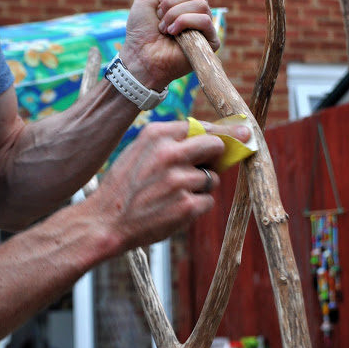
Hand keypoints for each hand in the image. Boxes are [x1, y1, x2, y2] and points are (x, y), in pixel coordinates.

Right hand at [87, 121, 224, 251]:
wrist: (105, 221)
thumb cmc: (125, 186)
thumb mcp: (140, 152)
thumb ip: (171, 142)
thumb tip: (213, 140)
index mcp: (156, 135)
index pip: (201, 126)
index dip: (224, 131)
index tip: (243, 131)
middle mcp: (169, 154)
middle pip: (215, 146)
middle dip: (218, 156)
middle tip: (210, 166)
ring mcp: (179, 180)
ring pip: (212, 178)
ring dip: (201, 187)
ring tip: (173, 195)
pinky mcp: (187, 205)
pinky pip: (207, 201)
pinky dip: (197, 207)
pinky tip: (173, 209)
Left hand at [121, 0, 219, 90]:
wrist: (140, 55)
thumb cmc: (141, 29)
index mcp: (187, 1)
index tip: (158, 1)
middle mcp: (198, 13)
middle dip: (172, 2)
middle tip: (159, 17)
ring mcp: (205, 28)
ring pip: (201, 4)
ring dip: (175, 14)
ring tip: (164, 29)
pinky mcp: (210, 43)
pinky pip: (205, 20)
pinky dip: (185, 22)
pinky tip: (172, 33)